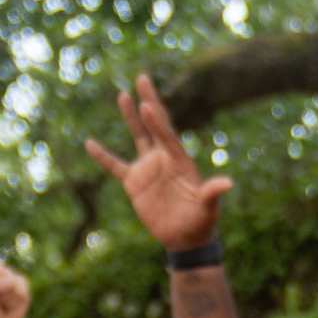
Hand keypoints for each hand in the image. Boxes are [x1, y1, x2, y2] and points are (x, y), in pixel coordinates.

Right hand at [85, 73, 232, 253]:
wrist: (186, 239)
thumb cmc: (201, 223)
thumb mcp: (208, 208)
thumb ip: (212, 194)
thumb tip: (227, 184)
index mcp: (180, 161)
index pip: (167, 136)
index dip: (157, 122)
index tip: (148, 104)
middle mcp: (164, 159)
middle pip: (155, 125)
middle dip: (149, 101)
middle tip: (143, 77)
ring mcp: (149, 169)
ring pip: (138, 137)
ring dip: (130, 117)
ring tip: (122, 94)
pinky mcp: (135, 183)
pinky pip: (116, 166)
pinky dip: (103, 157)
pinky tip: (90, 144)